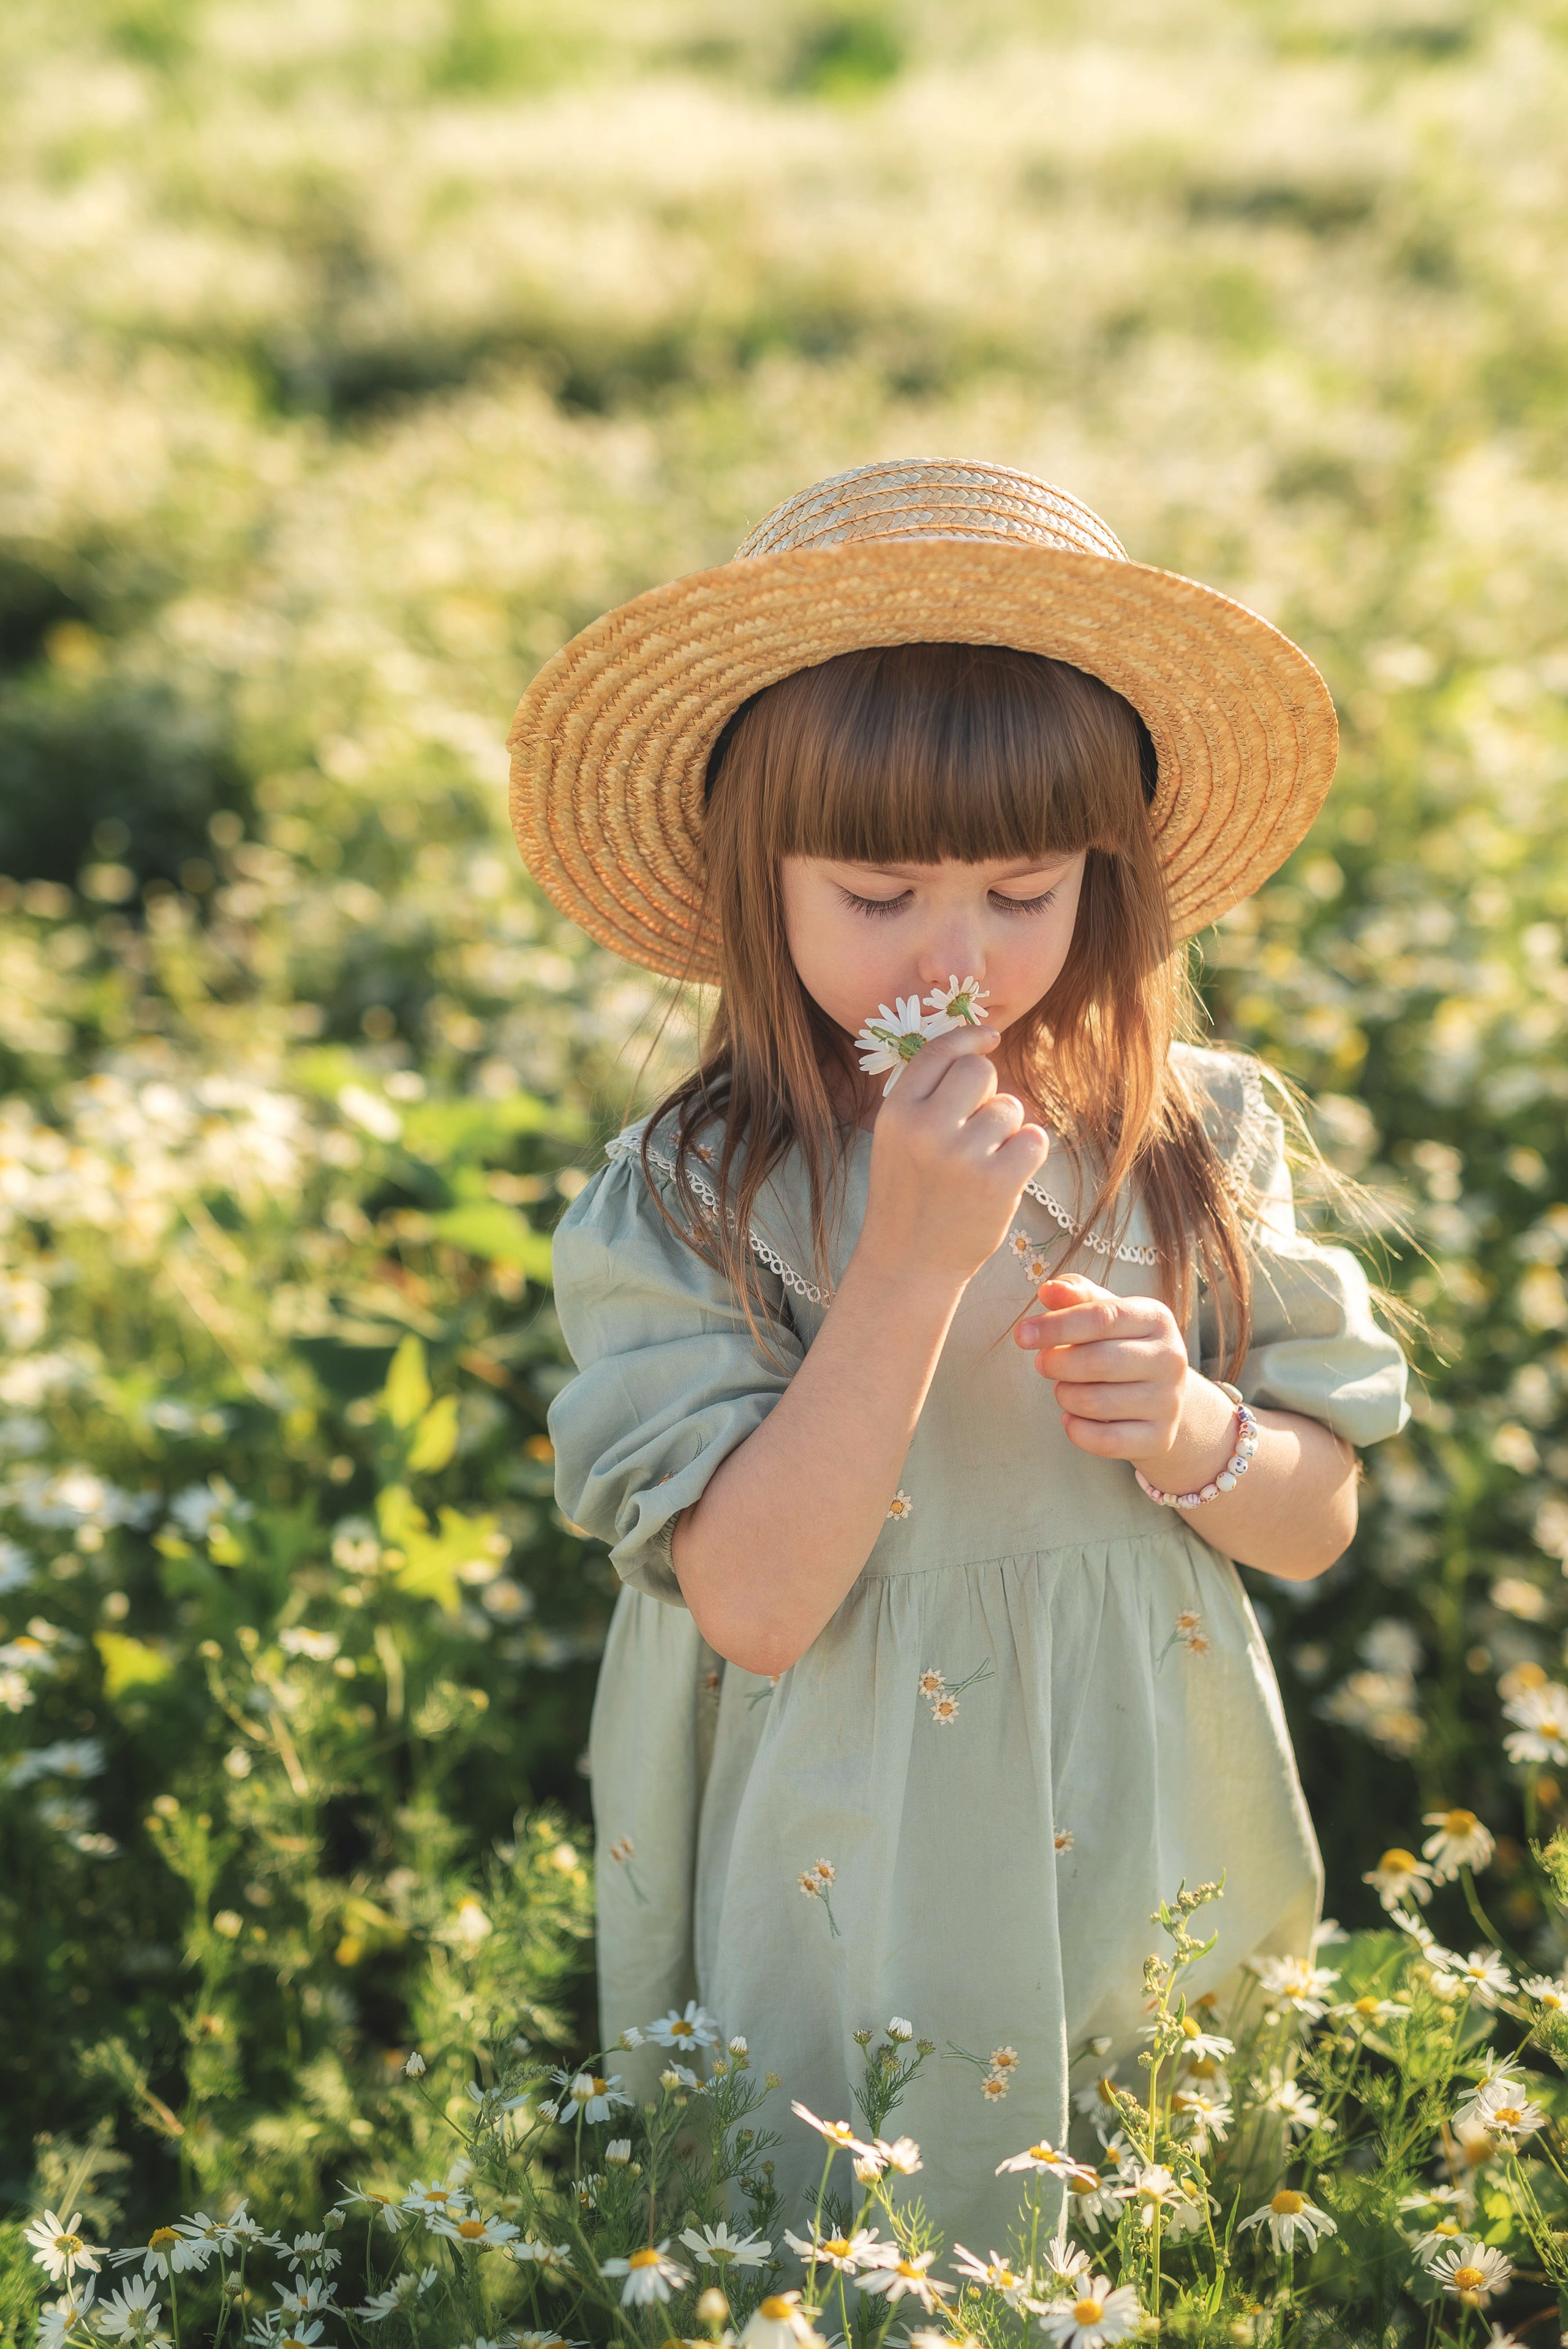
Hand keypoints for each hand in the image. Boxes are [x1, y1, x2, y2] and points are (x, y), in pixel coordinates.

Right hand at [857, 1025, 1048, 1290]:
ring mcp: (961, 1155)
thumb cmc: (910, 1195)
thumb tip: (979, 1048)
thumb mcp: (897, 1139)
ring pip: (1010, 1108)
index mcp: (896, 1111)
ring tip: (983, 1162)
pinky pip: (1034, 1139)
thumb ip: (926, 1096)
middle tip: (976, 1129)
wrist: (909, 1263)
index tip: (991, 1037)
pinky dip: (1028, 1152)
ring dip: (1007, 1130)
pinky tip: (1007, 1172)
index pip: (938, 1052)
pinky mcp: (996, 1182)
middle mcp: (925, 1127)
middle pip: (980, 1072)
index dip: (969, 1037)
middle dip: (988, 1094)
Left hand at [1016, 1274, 1234, 1476]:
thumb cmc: (1120, 1345)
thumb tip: (1049, 1289)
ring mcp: (1169, 1401)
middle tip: (1043, 1364)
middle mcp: (1170, 1358)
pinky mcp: (1160, 1438)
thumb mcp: (1104, 1313)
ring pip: (1095, 1403)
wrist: (1160, 1396)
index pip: (1102, 1317)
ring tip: (1065, 1388)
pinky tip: (1072, 1418)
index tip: (1021, 1335)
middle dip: (1057, 1364)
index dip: (1056, 1326)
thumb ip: (1076, 1296)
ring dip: (1065, 1395)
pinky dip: (1076, 1430)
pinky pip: (1103, 1440)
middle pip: (1098, 1361)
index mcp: (1157, 1318)